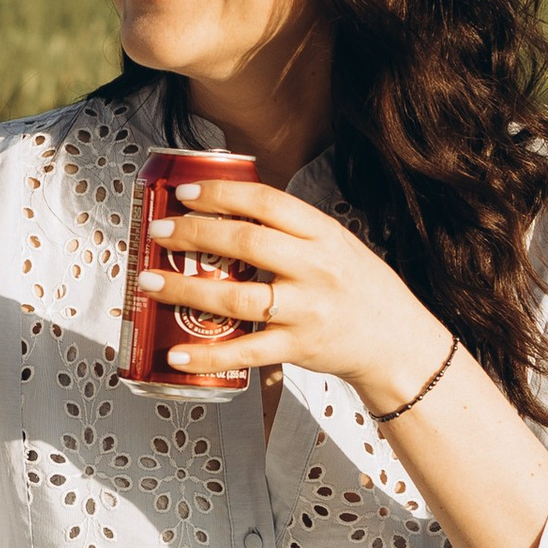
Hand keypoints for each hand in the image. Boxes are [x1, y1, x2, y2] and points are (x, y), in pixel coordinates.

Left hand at [141, 183, 447, 406]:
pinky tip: (176, 352)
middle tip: (157, 230)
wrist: (397, 342)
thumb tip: (227, 209)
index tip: (185, 192)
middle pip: (246, 243)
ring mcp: (307, 311)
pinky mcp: (298, 349)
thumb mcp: (336, 244)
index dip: (221, 193)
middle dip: (192, 234)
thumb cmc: (360, 290)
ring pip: (237, 298)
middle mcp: (316, 269)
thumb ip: (291, 230)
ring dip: (185, 289)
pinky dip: (207, 354)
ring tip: (150, 281)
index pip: (267, 202)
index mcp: (324, 234)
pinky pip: (245, 352)